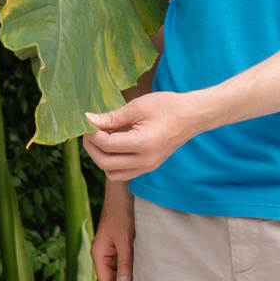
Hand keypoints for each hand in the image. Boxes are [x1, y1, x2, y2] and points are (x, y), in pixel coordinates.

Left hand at [84, 90, 208, 179]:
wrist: (191, 116)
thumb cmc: (167, 107)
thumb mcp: (137, 107)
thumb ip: (112, 117)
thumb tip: (89, 120)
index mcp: (143, 144)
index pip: (107, 145)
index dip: (92, 134)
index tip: (88, 121)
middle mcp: (145, 161)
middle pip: (105, 163)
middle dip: (91, 147)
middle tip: (89, 131)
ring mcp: (147, 167)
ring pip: (112, 173)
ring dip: (100, 158)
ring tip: (100, 139)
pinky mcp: (148, 168)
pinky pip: (122, 173)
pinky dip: (111, 163)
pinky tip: (112, 147)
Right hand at [92, 184, 134, 280]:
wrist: (123, 193)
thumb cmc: (122, 214)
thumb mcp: (125, 241)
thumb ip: (124, 264)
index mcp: (99, 253)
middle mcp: (102, 253)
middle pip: (111, 278)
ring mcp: (110, 248)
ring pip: (117, 271)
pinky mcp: (119, 243)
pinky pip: (123, 262)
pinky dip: (131, 270)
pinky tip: (141, 275)